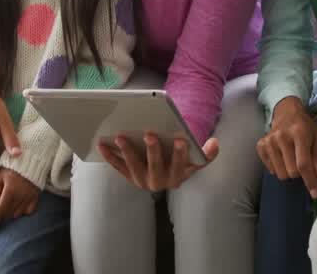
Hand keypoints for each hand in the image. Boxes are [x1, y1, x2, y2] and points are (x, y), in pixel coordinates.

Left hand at [0, 169, 38, 229]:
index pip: (0, 212)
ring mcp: (30, 198)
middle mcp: (21, 196)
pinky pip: (28, 212)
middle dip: (1, 215)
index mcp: (10, 191)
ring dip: (10, 213)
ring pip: (17, 215)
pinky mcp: (37, 197)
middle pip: (8, 215)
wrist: (30, 161)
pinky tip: (18, 205)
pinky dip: (22, 211)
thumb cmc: (11, 169)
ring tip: (8, 204)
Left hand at [98, 132, 218, 191]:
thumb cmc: (182, 160)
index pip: (181, 165)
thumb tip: (214, 143)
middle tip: (149, 134)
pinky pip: (118, 167)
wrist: (167, 174)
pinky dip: (110, 156)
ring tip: (121, 136)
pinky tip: (102, 143)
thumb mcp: (197, 159)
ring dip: (127, 152)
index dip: (180, 154)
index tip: (179, 140)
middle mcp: (160, 183)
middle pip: (156, 167)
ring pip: (134, 167)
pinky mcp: (129, 177)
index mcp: (178, 176)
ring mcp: (142, 181)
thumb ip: (207, 153)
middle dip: (153, 151)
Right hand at [256, 97, 316, 198]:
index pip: (303, 164)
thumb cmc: (306, 128)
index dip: (309, 180)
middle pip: (291, 172)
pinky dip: (278, 168)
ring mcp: (269, 141)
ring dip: (288, 171)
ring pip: (280, 174)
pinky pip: (270, 169)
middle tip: (302, 163)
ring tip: (292, 158)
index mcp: (299, 133)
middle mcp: (281, 136)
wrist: (287, 113)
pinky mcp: (260, 145)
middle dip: (299, 173)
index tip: (314, 194)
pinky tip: (282, 156)